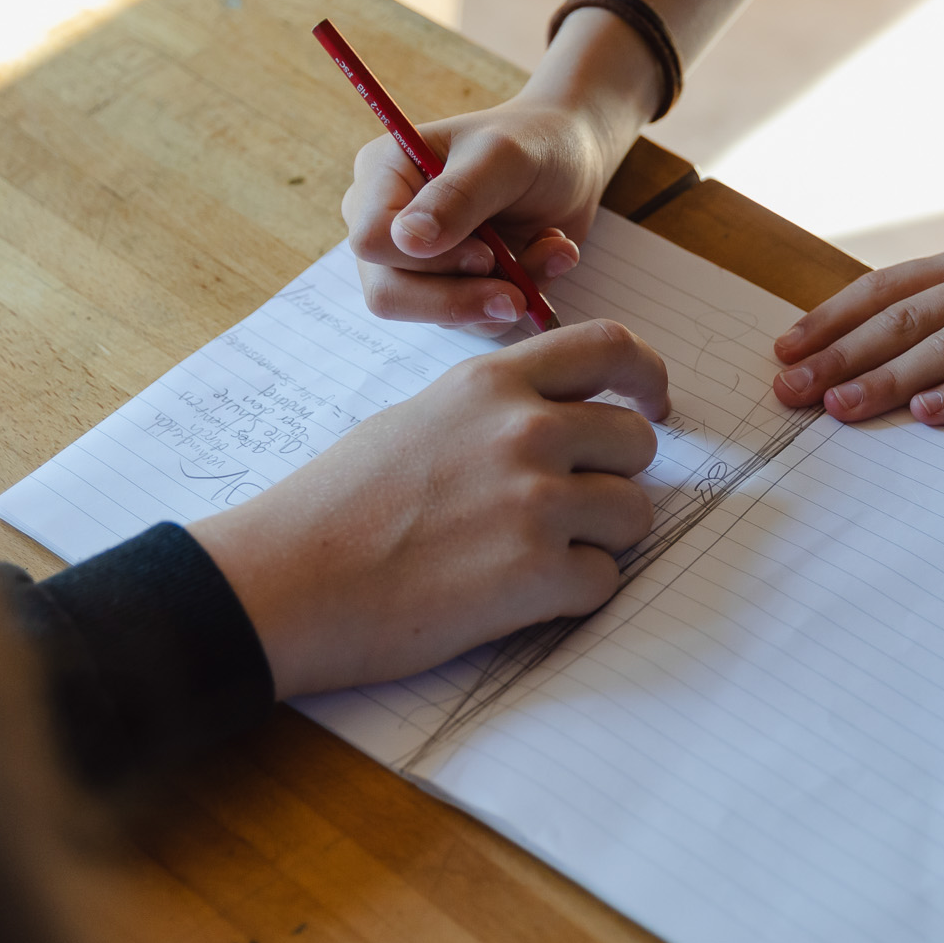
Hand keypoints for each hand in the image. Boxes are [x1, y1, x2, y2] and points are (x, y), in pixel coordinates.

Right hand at [188, 320, 670, 698]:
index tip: (654, 404)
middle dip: (613, 477)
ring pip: (635, 514)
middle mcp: (524, 431)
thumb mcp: (420, 419)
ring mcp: (537, 503)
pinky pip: (606, 581)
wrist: (289, 580)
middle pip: (636, 440)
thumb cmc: (340, 507)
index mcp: (492, 384)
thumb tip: (560, 425)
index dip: (647, 376)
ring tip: (529, 556)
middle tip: (563, 508)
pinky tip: (513, 595)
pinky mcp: (539, 576)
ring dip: (599, 539)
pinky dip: (572, 595)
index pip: (610, 346)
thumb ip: (496, 412)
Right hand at [342, 92, 625, 334]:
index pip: (371, 241)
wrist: (572, 157)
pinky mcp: (454, 288)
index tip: (485, 253)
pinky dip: (520, 297)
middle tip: (518, 292)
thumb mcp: (503, 157)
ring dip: (504, 292)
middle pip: (390, 294)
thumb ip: (457, 195)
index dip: (424, 259)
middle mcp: (388, 224)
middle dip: (461, 298)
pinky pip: (475, 320)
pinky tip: (549, 255)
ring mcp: (418, 263)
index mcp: (382, 176)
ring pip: (437, 316)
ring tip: (552, 248)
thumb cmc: (533, 141)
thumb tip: (408, 241)